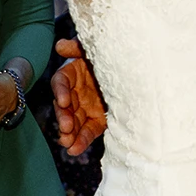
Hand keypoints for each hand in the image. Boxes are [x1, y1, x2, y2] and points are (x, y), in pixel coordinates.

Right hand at [50, 38, 108, 155]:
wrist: (136, 71)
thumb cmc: (113, 54)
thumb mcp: (96, 48)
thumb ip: (78, 46)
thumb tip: (59, 45)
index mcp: (74, 73)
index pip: (61, 82)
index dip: (60, 91)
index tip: (63, 101)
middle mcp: (76, 92)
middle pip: (65, 106)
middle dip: (64, 117)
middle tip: (66, 128)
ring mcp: (85, 108)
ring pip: (74, 122)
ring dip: (69, 133)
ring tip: (67, 143)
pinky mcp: (96, 120)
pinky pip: (87, 131)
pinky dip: (81, 141)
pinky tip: (75, 149)